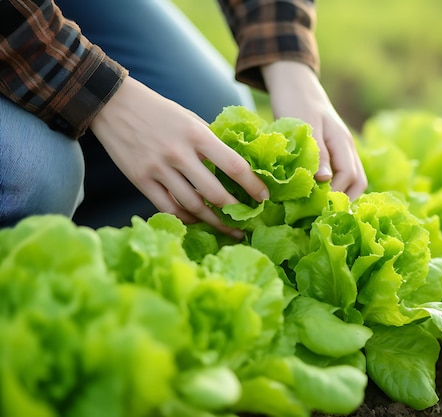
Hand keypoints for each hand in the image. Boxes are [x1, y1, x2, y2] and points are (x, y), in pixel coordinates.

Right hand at [89, 76, 268, 236]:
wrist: (113, 103)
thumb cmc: (159, 111)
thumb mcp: (190, 118)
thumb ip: (211, 141)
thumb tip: (236, 164)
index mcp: (197, 134)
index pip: (233, 165)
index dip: (252, 185)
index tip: (264, 198)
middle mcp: (179, 153)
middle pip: (215, 193)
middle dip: (235, 212)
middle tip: (247, 221)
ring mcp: (158, 168)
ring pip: (192, 206)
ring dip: (213, 221)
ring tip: (228, 229)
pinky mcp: (140, 179)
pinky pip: (167, 208)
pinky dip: (185, 218)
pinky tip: (198, 221)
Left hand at [262, 61, 366, 198]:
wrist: (294, 83)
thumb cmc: (296, 101)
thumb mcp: (305, 125)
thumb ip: (317, 152)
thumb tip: (324, 180)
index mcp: (342, 142)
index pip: (350, 176)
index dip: (336, 194)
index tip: (317, 207)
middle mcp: (346, 147)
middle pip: (357, 182)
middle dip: (343, 200)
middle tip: (321, 214)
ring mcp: (341, 149)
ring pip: (351, 179)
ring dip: (339, 195)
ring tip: (319, 208)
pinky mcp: (331, 151)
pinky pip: (339, 174)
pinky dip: (332, 187)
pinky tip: (316, 194)